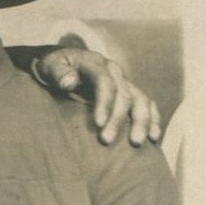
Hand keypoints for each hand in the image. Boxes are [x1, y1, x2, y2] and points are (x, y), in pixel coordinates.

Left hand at [36, 47, 162, 146]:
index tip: (98, 124)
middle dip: (117, 119)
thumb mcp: (52, 66)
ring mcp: (125, 82)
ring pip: (141, 100)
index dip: (104, 102)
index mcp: (96, 63)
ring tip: (136, 142)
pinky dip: (153, 120)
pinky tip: (153, 138)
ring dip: (141, 121)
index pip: (104, 82)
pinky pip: (148, 104)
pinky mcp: (131, 92)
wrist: (67, 62)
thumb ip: (59, 73)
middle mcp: (115, 71)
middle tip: (107, 140)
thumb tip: (69, 83)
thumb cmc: (56, 68)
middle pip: (124, 94)